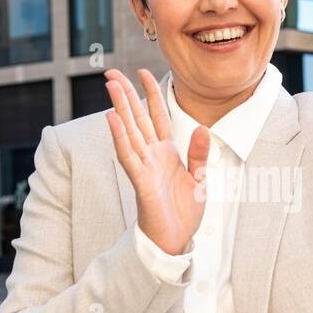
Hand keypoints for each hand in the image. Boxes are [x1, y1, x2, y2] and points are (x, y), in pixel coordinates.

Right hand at [104, 68, 209, 254]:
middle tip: (112, 72)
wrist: (175, 240)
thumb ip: (199, 154)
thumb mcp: (199, 179)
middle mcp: (152, 155)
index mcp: (166, 152)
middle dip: (126, 94)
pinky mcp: (140, 181)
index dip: (151, 94)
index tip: (143, 72)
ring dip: (120, 107)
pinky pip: (128, 155)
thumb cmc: (183, 212)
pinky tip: (112, 118)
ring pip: (129, 131)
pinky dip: (120, 137)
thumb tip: (201, 128)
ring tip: (111, 85)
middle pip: (137, 118)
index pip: (157, 116)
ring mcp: (144, 166)